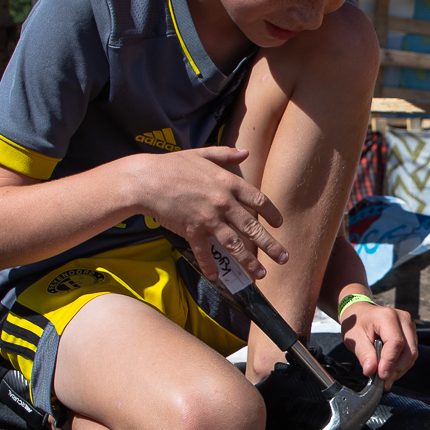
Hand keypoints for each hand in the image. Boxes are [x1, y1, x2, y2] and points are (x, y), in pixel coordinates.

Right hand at [122, 147, 286, 280]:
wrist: (146, 180)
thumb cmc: (172, 165)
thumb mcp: (202, 154)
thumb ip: (225, 154)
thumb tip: (244, 151)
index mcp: (228, 183)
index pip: (259, 200)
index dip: (271, 214)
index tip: (279, 224)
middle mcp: (223, 202)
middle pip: (253, 227)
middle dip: (270, 245)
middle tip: (283, 258)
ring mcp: (209, 218)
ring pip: (234, 244)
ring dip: (248, 262)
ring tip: (260, 274)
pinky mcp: (192, 231)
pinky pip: (204, 252)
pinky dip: (210, 266)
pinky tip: (216, 277)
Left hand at [342, 297, 417, 383]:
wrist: (361, 312)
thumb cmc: (357, 323)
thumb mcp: (354, 338)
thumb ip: (364, 354)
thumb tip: (371, 371)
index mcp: (387, 316)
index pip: (396, 342)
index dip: (390, 362)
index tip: (381, 376)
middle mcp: (402, 319)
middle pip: (409, 350)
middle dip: (396, 370)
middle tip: (383, 382)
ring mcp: (409, 326)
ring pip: (411, 354)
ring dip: (399, 369)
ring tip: (384, 378)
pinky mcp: (411, 333)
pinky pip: (410, 353)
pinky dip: (401, 365)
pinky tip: (389, 370)